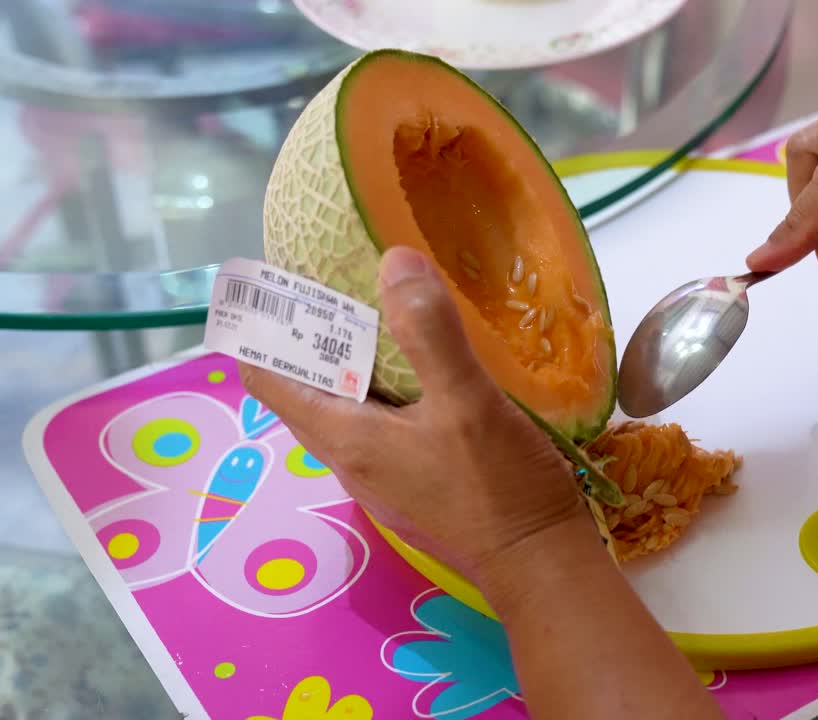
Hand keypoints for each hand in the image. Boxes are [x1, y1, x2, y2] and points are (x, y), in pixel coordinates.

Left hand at [238, 247, 590, 586]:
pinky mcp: (415, 480)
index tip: (278, 280)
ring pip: (346, 406)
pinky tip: (426, 366)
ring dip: (352, 362)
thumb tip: (393, 260)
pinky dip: (387, 385)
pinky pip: (382, 421)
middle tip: (338, 278)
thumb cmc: (500, 486)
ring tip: (382, 310)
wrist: (541, 560)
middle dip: (310, 336)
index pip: (268, 379)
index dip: (262, 329)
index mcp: (346, 437)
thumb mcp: (468, 403)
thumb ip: (430, 334)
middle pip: (305, 389)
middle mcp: (352, 459)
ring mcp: (384, 474)